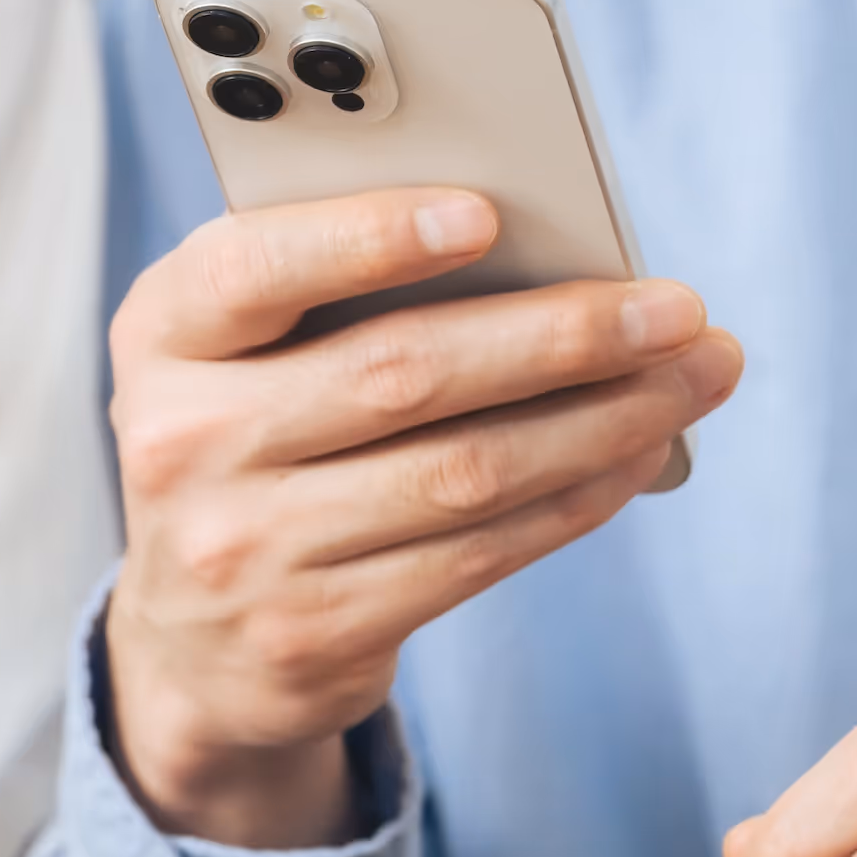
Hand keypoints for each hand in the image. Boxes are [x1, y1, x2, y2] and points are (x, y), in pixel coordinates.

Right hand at [104, 189, 742, 848]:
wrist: (194, 643)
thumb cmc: (251, 441)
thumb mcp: (238, 354)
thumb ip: (329, 292)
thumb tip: (540, 250)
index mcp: (162, 335)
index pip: (252, 269)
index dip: (367, 237)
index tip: (485, 213)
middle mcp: (184, 442)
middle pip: (401, 374)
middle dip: (561, 335)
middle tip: (675, 307)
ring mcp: (244, 550)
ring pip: (462, 471)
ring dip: (604, 420)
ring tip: (694, 376)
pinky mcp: (311, 633)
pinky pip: (476, 555)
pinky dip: (575, 497)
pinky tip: (637, 455)